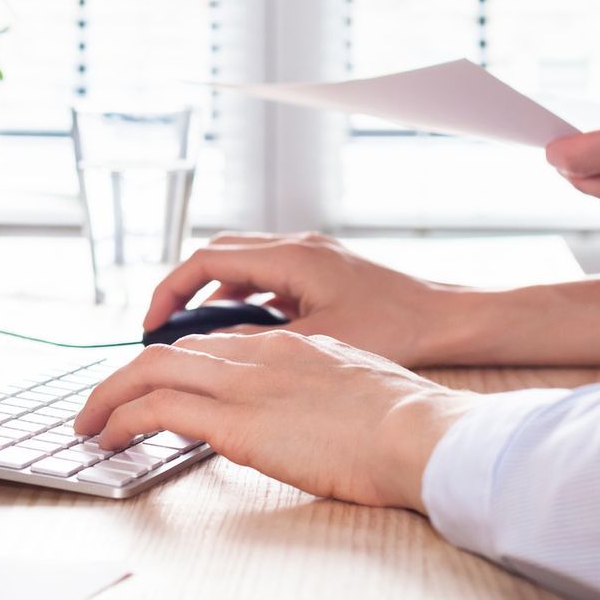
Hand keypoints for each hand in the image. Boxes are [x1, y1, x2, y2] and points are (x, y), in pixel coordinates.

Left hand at [75, 332, 475, 509]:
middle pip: (172, 352)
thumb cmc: (408, 427)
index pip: (215, 345)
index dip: (175, 365)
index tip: (154, 387)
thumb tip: (307, 419)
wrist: (420, 433)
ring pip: (151, 371)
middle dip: (127, 376)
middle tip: (101, 404)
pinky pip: (157, 409)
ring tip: (89, 425)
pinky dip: (123, 419)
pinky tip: (108, 439)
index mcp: (292, 347)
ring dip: (110, 396)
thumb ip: (321, 395)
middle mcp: (260, 355)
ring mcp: (245, 383)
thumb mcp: (357, 394)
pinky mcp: (235, 420)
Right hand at [144, 232, 468, 367]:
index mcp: (290, 257)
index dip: (170, 291)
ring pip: (243, 264)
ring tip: (196, 336)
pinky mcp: (324, 271)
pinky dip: (244, 298)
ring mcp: (311, 256)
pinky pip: (268, 276)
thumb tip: (210, 353)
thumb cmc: (396, 329)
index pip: (207, 260)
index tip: (151, 325)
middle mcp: (297, 246)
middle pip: (218, 255)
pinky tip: (245, 332)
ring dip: (214, 295)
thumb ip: (259, 343)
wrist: (448, 319)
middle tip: (162, 329)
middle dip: (184, 290)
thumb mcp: (316, 343)